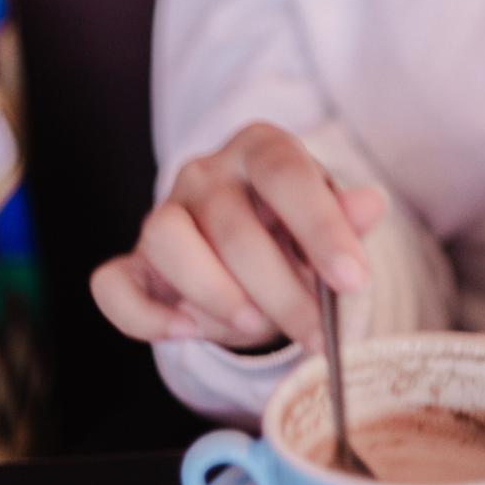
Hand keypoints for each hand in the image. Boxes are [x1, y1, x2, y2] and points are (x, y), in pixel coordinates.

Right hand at [89, 123, 384, 350]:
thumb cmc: (293, 234)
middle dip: (280, 290)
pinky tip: (186, 332)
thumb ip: (346, 220)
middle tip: (315, 334)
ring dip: (213, 292)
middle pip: (231, 224)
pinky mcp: (134, 261)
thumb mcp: (328, 226)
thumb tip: (371, 204)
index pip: (284, 174)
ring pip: (165, 238)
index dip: (320, 228)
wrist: (252, 254)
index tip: (351, 281)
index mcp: (259, 149)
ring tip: (253, 325)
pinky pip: (113, 283)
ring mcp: (163, 212)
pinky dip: (146, 315)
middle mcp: (205, 172)